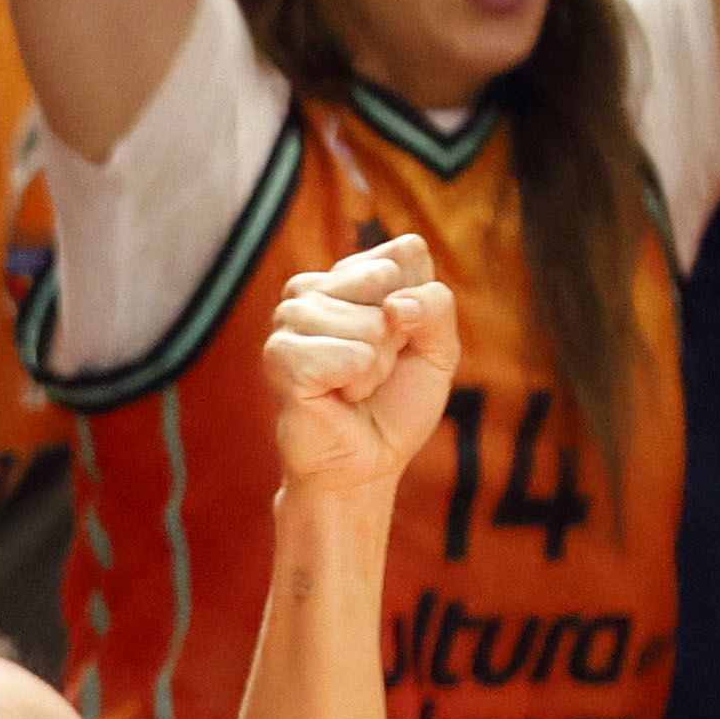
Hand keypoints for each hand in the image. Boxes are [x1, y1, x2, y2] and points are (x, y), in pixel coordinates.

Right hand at [263, 228, 457, 495]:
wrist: (363, 465)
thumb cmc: (395, 407)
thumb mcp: (439, 350)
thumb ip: (436, 307)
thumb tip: (393, 306)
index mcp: (348, 275)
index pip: (405, 252)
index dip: (419, 302)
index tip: (401, 340)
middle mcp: (312, 288)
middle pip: (385, 280)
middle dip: (396, 336)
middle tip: (373, 370)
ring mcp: (290, 319)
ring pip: (369, 323)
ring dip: (375, 367)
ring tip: (352, 387)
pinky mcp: (280, 355)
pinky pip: (350, 355)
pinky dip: (356, 384)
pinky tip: (335, 397)